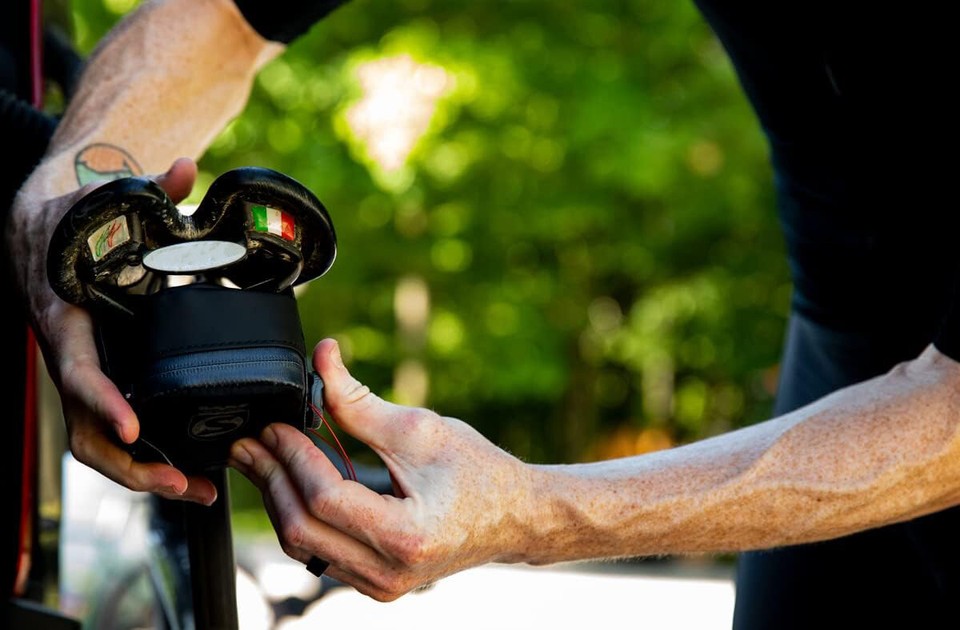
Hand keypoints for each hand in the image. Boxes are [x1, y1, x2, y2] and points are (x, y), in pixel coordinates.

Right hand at [5, 157, 216, 503]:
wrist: (36, 232)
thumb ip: (148, 192)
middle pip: (87, 428)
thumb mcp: (102, 205)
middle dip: (132, 464)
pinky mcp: (99, 382)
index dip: (104, 402)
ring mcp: (82, 375)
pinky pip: (111, 432)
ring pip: (97, 441)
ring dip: (142, 474)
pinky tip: (184, 471)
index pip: (78, 370)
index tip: (136, 428)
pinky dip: (143, 457)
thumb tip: (183, 168)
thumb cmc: (70, 223)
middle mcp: (71, 356)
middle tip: (184, 482)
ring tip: (196, 490)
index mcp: (67, 319)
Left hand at [229, 338, 536, 600]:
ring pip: (304, 547)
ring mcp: (380, 585)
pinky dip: (301, 515)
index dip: (294, 457)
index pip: (325, 498)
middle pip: (301, 530)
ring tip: (260, 458)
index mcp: (406, 537)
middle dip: (271, 479)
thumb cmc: (478, 472)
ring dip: (279, 498)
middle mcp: (388, 573)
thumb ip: (360, 401)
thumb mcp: (420, 429)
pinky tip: (290, 483)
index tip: (277, 424)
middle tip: (251, 441)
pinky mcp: (375, 581)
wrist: (514, 515)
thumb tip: (322, 360)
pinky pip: (321, 552)